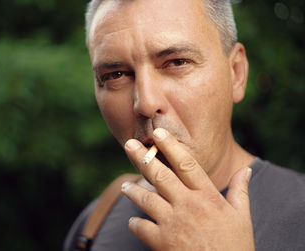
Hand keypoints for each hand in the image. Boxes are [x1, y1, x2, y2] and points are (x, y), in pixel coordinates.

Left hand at [121, 128, 253, 250]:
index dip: (171, 146)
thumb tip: (246, 169)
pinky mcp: (162, 242)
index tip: (158, 133)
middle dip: (142, 157)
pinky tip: (134, 221)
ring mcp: (173, 224)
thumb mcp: (242, 217)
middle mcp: (188, 206)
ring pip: (146, 198)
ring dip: (133, 190)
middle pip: (160, 175)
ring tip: (126, 186)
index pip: (187, 164)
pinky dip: (135, 223)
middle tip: (128, 144)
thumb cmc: (235, 247)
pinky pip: (141, 227)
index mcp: (208, 197)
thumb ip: (240, 190)